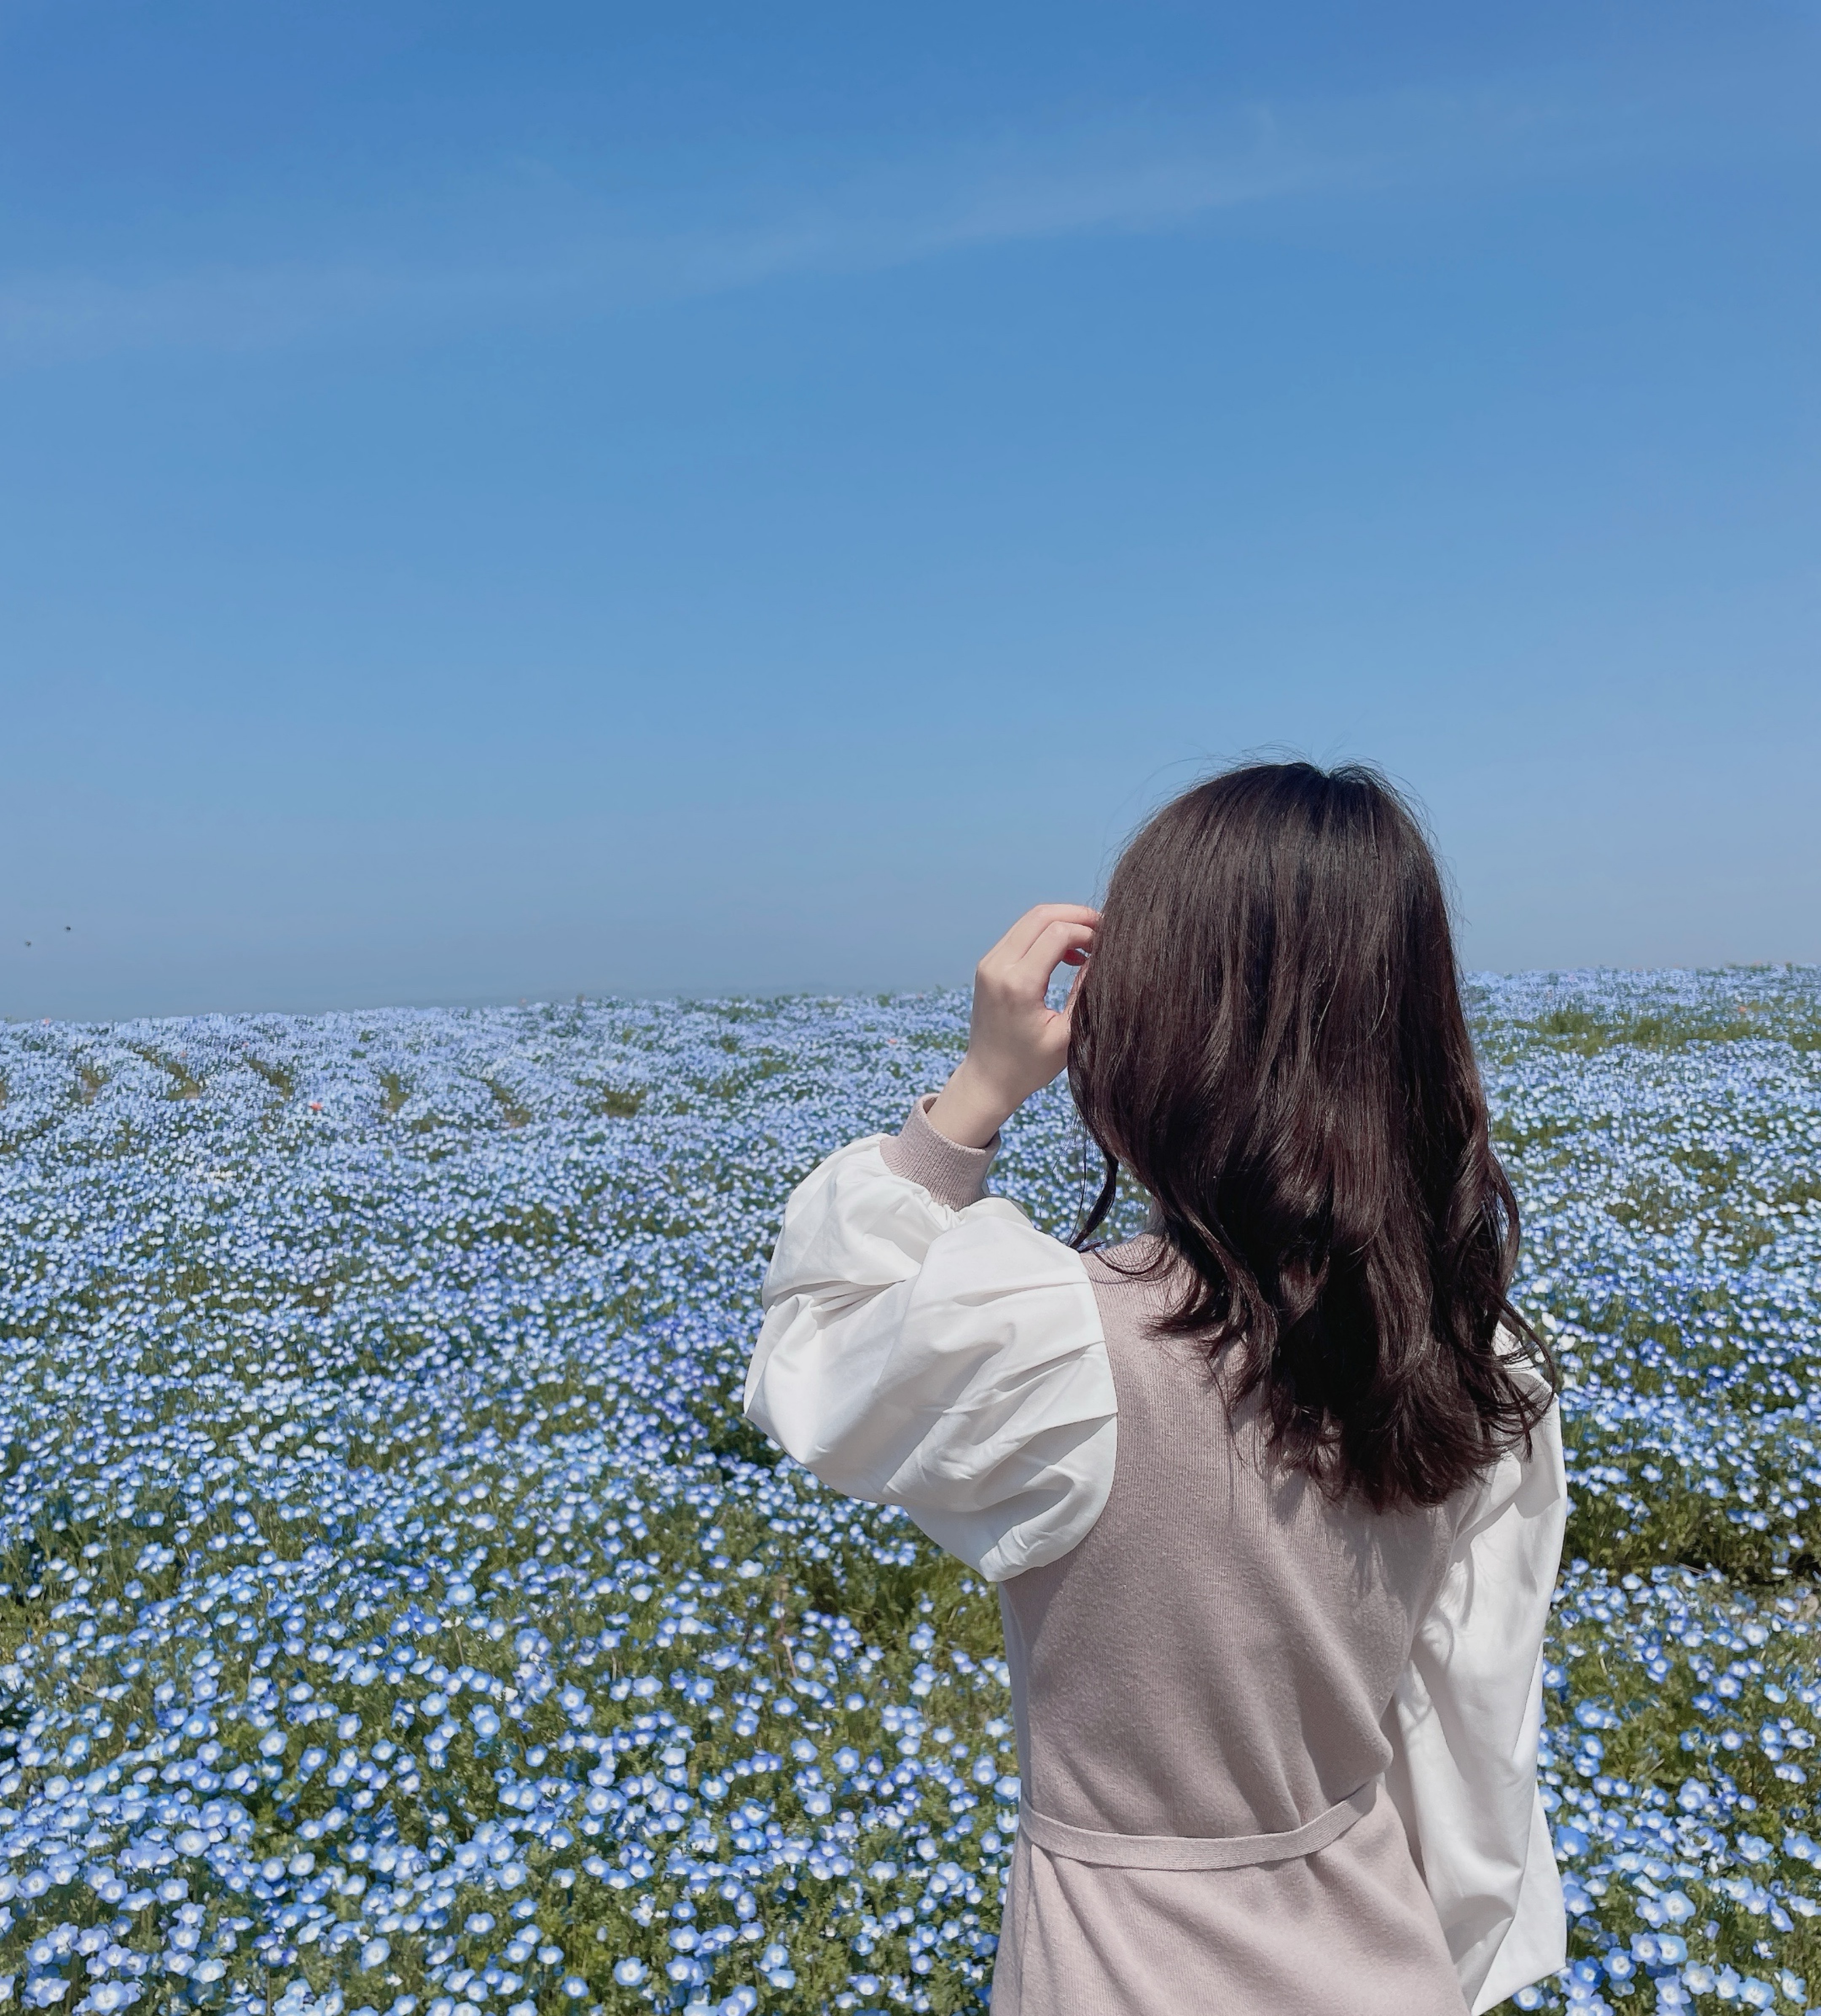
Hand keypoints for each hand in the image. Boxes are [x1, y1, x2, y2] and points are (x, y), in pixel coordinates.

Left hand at [926, 904, 1099, 1147]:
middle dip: (1076, 917)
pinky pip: (1019, 935)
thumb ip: (1085, 992)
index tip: (1109, 945)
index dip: (1088, 931)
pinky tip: (1068, 954)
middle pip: (1040, 916)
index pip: (1057, 933)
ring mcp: (989, 964)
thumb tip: (1103, 957)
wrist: (988, 1079)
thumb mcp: (1067, 1035)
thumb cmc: (1029, 1066)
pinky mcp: (988, 967)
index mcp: (1018, 984)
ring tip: (1090, 943)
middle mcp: (998, 967)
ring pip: (1028, 921)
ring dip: (1061, 923)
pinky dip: (1045, 934)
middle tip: (1104, 930)